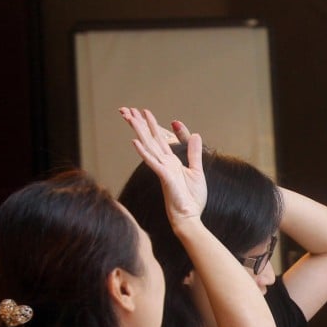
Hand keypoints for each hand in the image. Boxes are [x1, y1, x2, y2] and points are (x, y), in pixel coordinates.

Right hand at [119, 107, 205, 224]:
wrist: (189, 217)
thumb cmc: (191, 198)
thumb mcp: (196, 171)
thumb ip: (194, 153)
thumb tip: (196, 134)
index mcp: (171, 162)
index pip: (160, 140)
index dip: (152, 126)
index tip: (144, 112)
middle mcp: (164, 164)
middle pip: (151, 140)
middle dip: (142, 124)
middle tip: (131, 109)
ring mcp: (163, 170)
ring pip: (149, 147)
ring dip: (140, 132)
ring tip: (130, 118)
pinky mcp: (164, 177)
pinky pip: (153, 163)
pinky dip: (144, 152)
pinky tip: (135, 142)